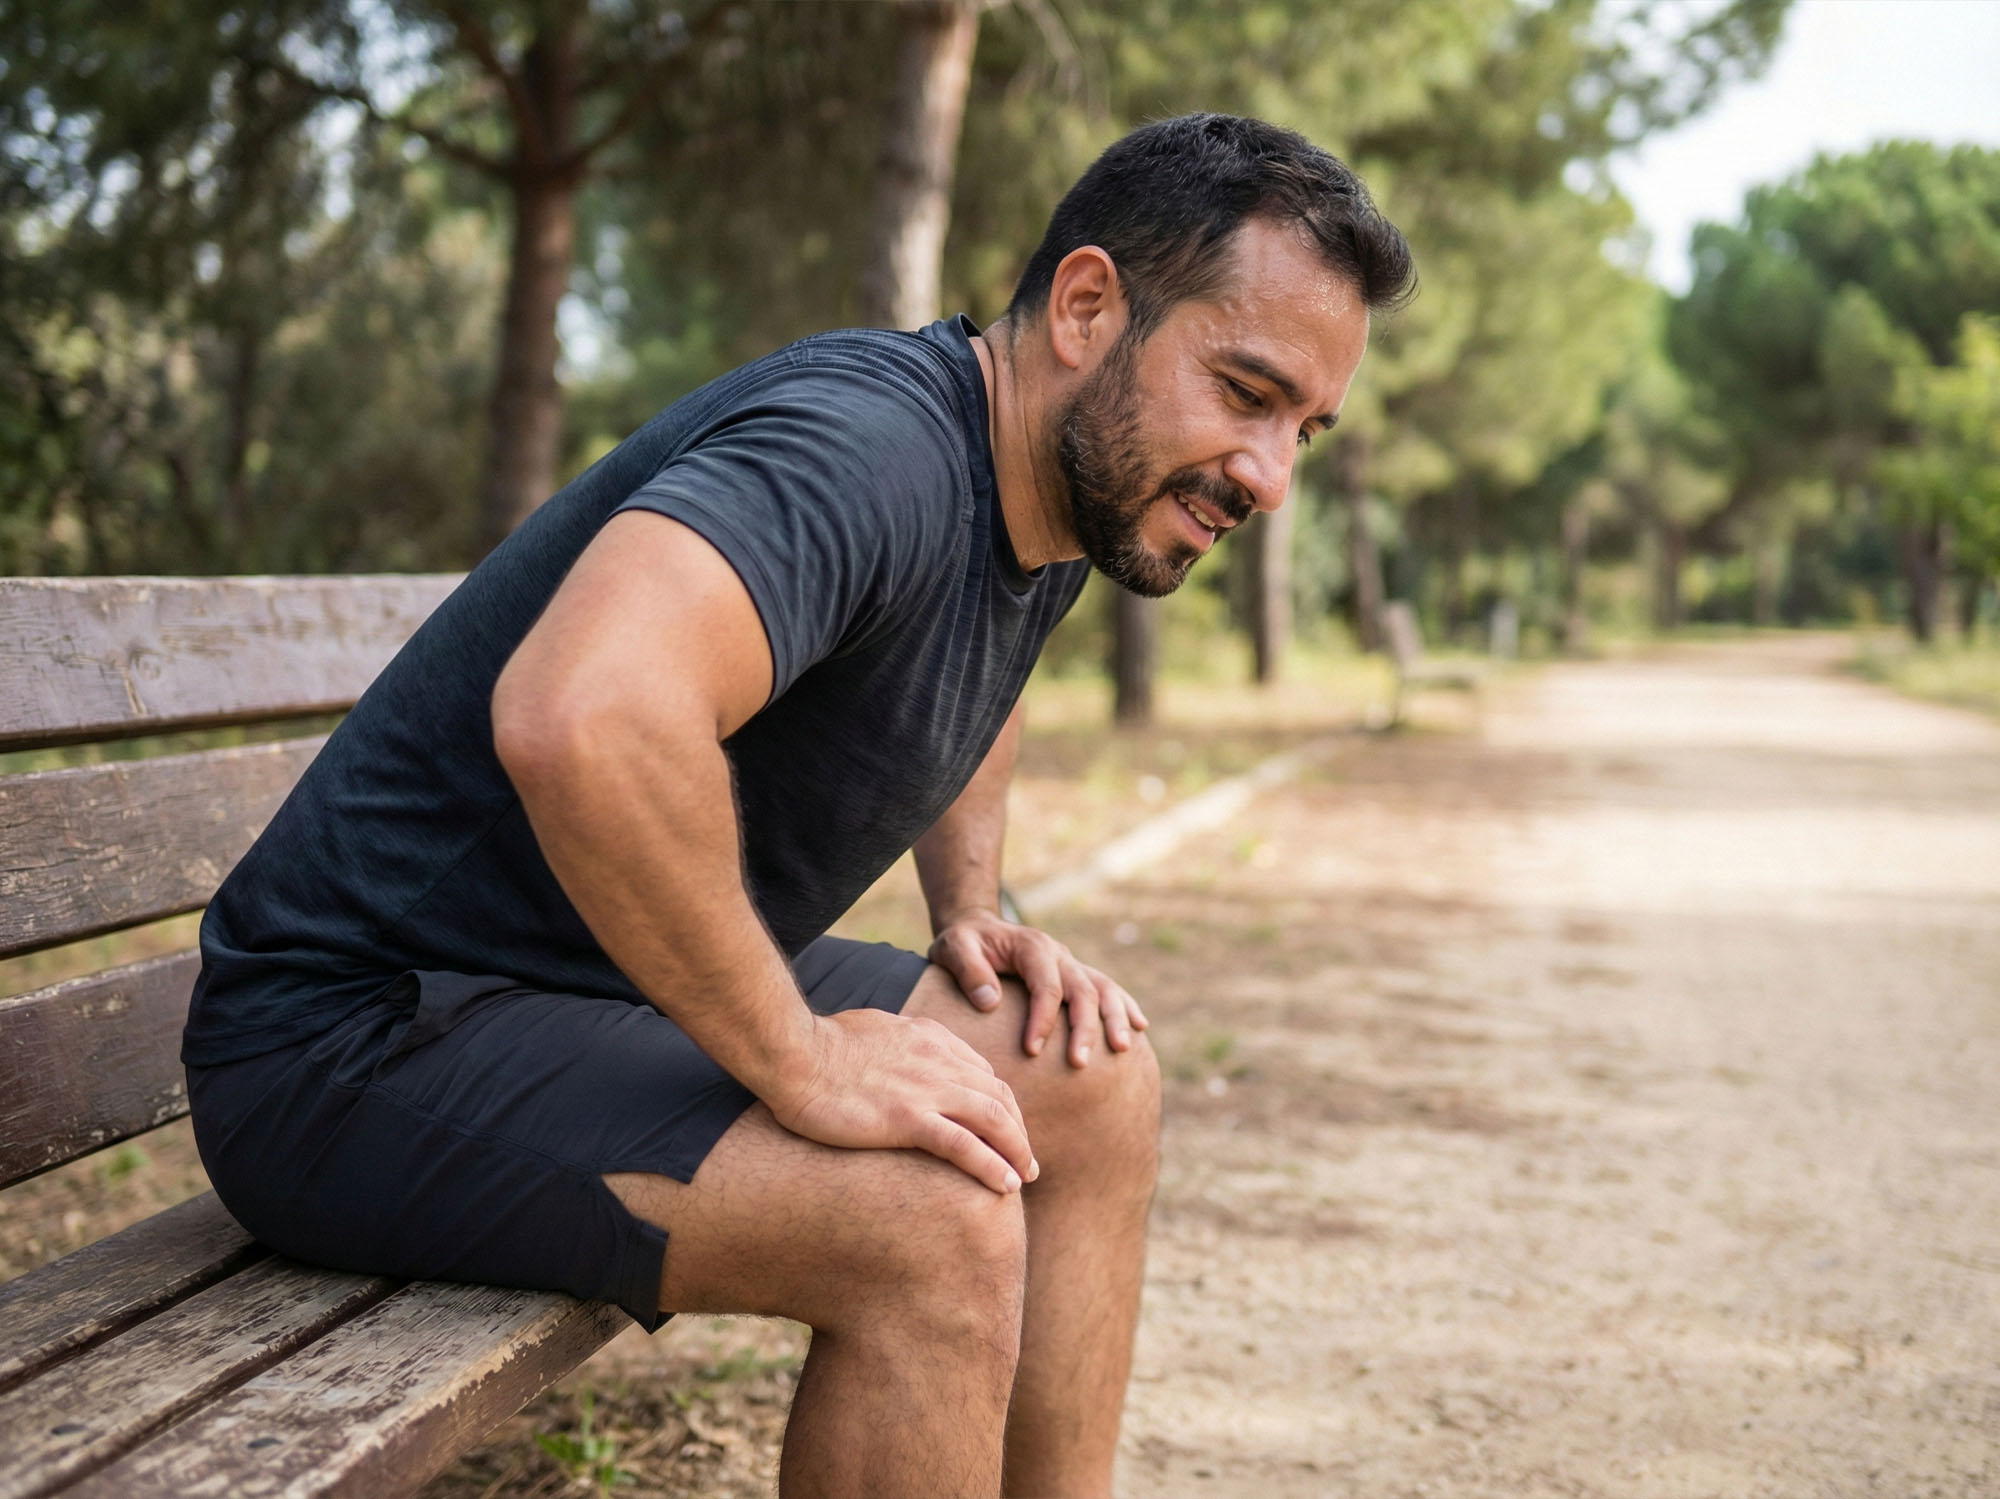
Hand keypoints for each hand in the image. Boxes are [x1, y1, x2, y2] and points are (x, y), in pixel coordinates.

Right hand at [767, 1008, 1037, 1193]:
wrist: (792, 1052)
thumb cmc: (817, 1044)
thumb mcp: (871, 1029)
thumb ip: (897, 1043)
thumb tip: (896, 1057)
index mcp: (929, 1037)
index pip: (981, 1070)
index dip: (999, 1101)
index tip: (1002, 1126)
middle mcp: (938, 1059)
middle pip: (998, 1095)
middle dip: (1018, 1128)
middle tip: (1024, 1158)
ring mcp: (926, 1089)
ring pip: (993, 1119)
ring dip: (1017, 1150)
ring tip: (1025, 1176)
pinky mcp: (908, 1118)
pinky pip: (964, 1145)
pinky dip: (992, 1165)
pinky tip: (1006, 1185)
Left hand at [928, 910, 1149, 1067]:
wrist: (976, 929)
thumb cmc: (963, 943)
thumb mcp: (953, 948)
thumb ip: (968, 970)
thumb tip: (989, 1001)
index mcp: (1032, 946)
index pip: (1046, 985)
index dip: (1042, 1018)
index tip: (1032, 1050)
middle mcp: (1058, 953)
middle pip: (1082, 989)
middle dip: (1085, 1027)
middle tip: (1079, 1063)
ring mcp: (1071, 963)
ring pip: (1103, 987)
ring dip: (1115, 1018)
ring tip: (1123, 1049)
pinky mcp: (1075, 974)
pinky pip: (1107, 987)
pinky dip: (1125, 1005)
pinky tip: (1139, 1026)